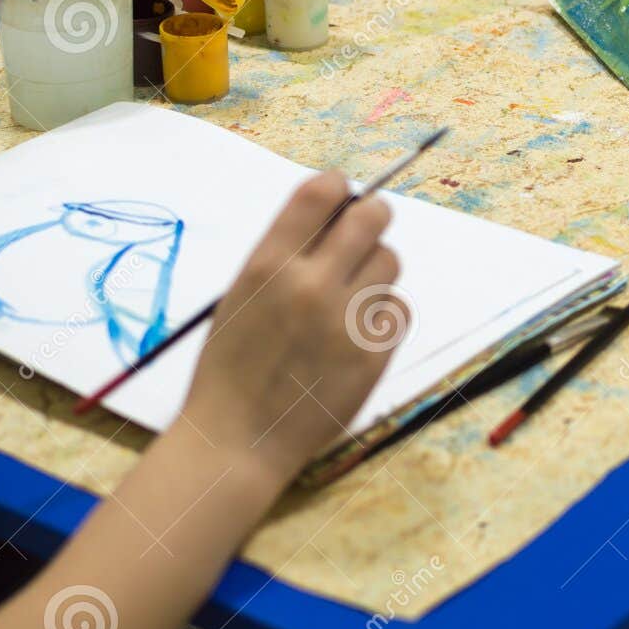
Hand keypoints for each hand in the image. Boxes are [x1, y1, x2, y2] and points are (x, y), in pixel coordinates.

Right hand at [181, 171, 406, 488]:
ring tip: (350, 295)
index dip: (337, 187)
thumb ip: (284, 255)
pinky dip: (381, 316)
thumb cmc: (231, 367)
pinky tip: (355, 334)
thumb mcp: (240, 296)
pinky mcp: (373, 355)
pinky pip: (397, 311)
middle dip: (372, 216)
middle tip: (365, 230)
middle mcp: (310, 285)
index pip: (321, 192)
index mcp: (267, 265)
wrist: (237, 441)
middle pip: (372, 217)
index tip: (340, 196)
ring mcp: (346, 321)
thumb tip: (334, 212)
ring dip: (375, 270)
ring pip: (391, 261)